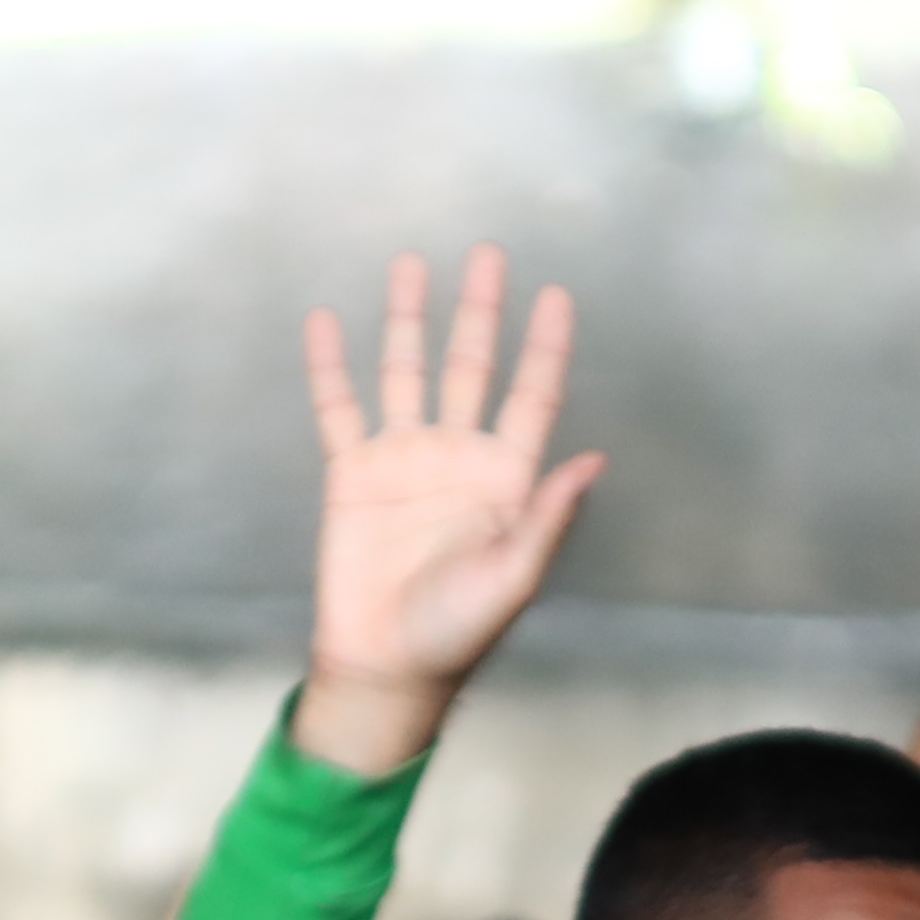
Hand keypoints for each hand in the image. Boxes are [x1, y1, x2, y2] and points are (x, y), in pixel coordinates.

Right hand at [301, 245, 604, 709]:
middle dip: (481, 312)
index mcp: (506, 479)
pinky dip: (331, 366)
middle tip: (489, 255)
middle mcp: (457, 457)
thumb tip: (593, 460)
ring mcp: (404, 460)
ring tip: (411, 266)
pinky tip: (326, 322)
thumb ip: (549, 516)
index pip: (532, 398)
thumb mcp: (515, 575)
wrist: (387, 664)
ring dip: (409, 320)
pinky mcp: (353, 474)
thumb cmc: (459, 630)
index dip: (545, 348)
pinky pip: (340, 408)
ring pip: (407, 371)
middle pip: (472, 367)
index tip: (557, 296)